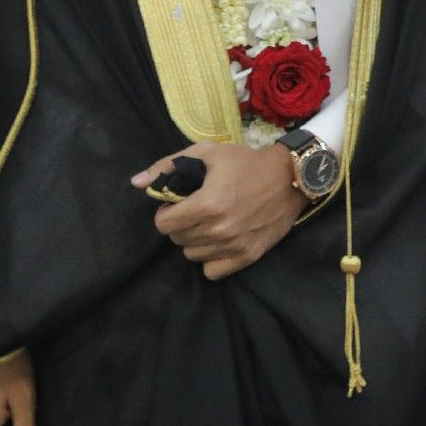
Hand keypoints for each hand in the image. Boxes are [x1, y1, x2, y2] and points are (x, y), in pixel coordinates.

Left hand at [132, 140, 305, 280]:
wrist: (289, 178)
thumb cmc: (245, 162)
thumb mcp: (206, 154)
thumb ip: (167, 167)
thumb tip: (135, 184)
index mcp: (207, 204)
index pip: (164, 225)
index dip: (165, 213)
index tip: (176, 204)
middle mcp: (219, 230)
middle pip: (177, 240)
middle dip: (179, 225)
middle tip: (193, 211)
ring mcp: (234, 246)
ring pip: (192, 255)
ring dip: (194, 240)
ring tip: (207, 224)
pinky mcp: (247, 257)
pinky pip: (212, 271)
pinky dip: (210, 258)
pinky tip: (218, 241)